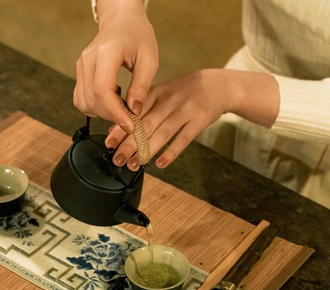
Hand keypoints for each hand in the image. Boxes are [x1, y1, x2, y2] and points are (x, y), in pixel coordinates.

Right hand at [73, 0, 157, 133]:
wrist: (121, 20)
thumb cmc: (137, 35)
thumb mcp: (149, 60)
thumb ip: (141, 86)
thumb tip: (134, 111)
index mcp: (106, 53)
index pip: (102, 91)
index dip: (115, 113)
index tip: (129, 125)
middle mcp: (88, 60)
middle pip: (92, 100)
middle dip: (111, 115)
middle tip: (131, 117)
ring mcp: (81, 66)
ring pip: (84, 102)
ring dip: (103, 112)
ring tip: (122, 104)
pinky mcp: (80, 72)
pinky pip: (81, 98)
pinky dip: (96, 106)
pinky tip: (112, 99)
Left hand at [107, 69, 279, 169]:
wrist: (220, 85)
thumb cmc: (186, 91)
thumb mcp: (164, 91)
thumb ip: (143, 108)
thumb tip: (118, 127)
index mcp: (157, 92)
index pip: (135, 111)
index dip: (121, 126)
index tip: (109, 142)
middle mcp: (169, 100)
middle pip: (146, 123)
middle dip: (130, 143)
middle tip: (117, 158)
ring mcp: (185, 110)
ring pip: (163, 132)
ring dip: (147, 150)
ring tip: (134, 165)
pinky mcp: (200, 120)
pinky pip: (184, 138)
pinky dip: (171, 152)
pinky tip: (160, 164)